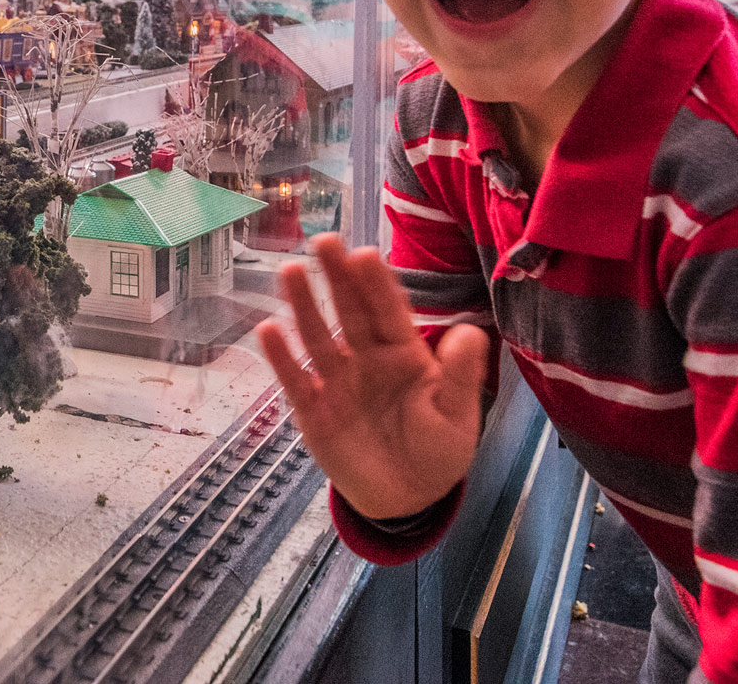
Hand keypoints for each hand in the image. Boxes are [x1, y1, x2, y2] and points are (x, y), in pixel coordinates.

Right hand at [257, 234, 488, 521]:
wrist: (407, 497)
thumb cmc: (437, 449)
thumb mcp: (456, 414)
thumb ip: (459, 375)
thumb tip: (470, 332)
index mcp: (403, 352)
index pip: (388, 310)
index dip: (376, 283)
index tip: (365, 254)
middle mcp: (366, 357)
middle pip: (349, 310)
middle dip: (337, 276)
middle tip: (325, 240)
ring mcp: (337, 380)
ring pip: (318, 335)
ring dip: (303, 305)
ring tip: (290, 271)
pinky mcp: (313, 409)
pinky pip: (296, 378)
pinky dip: (282, 356)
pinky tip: (268, 329)